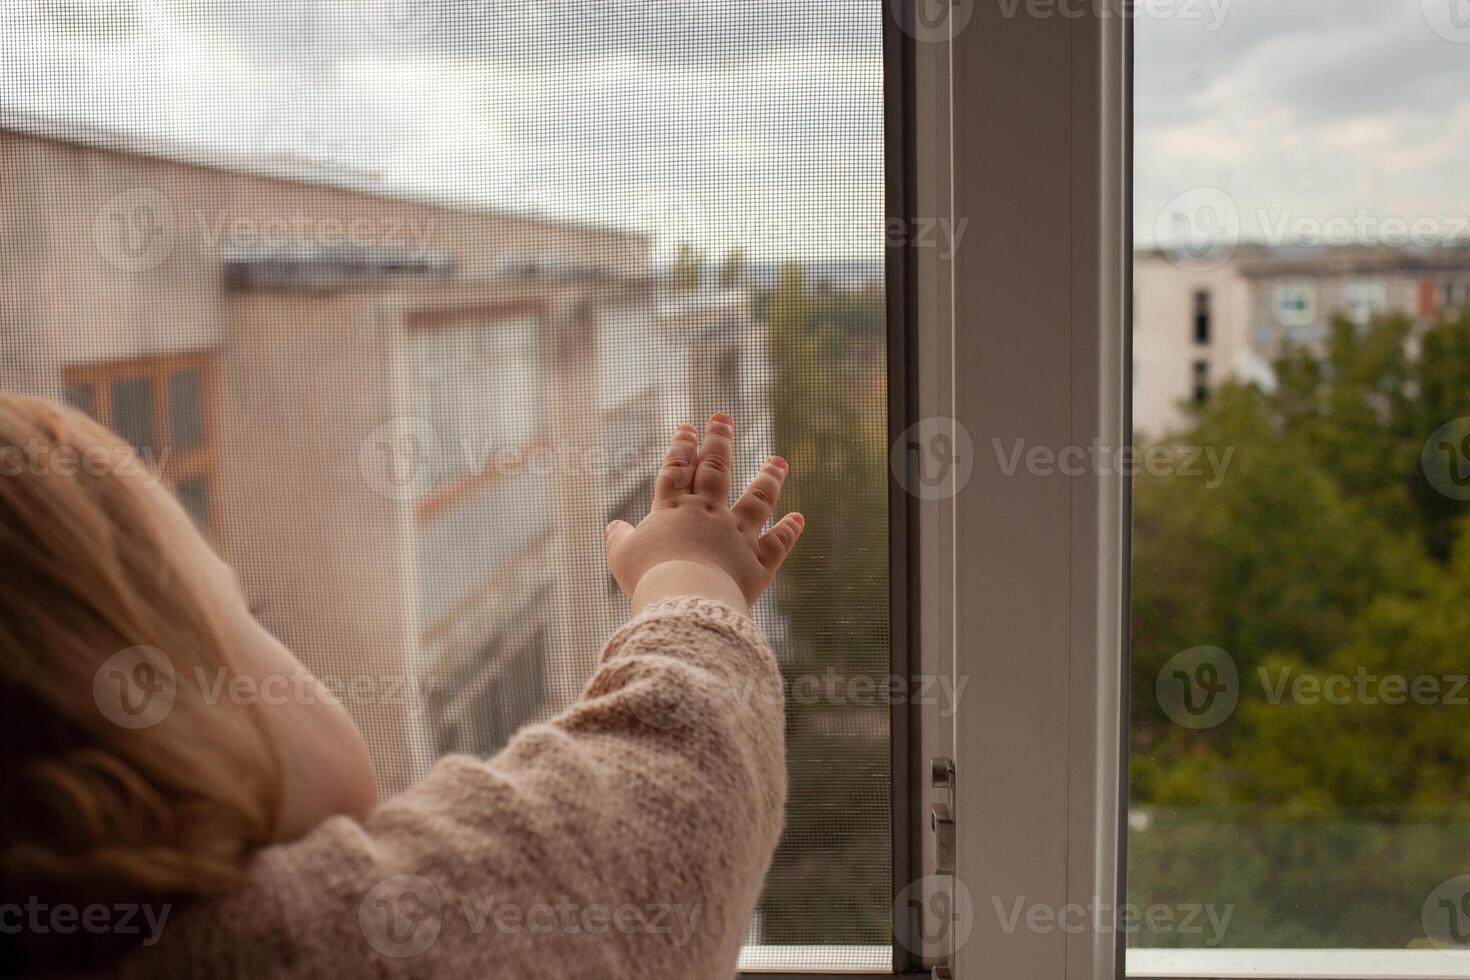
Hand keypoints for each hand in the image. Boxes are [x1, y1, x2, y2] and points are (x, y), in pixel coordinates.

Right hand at [604, 413, 804, 613]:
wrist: (685, 598)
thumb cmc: (648, 577)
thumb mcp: (622, 557)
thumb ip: (619, 539)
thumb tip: (613, 526)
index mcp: (673, 510)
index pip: (677, 471)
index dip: (681, 447)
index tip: (687, 427)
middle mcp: (709, 514)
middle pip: (715, 471)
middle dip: (719, 441)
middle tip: (723, 418)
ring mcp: (737, 535)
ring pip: (756, 500)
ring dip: (768, 478)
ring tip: (778, 461)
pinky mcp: (757, 562)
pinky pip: (776, 543)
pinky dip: (788, 530)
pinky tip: (798, 518)